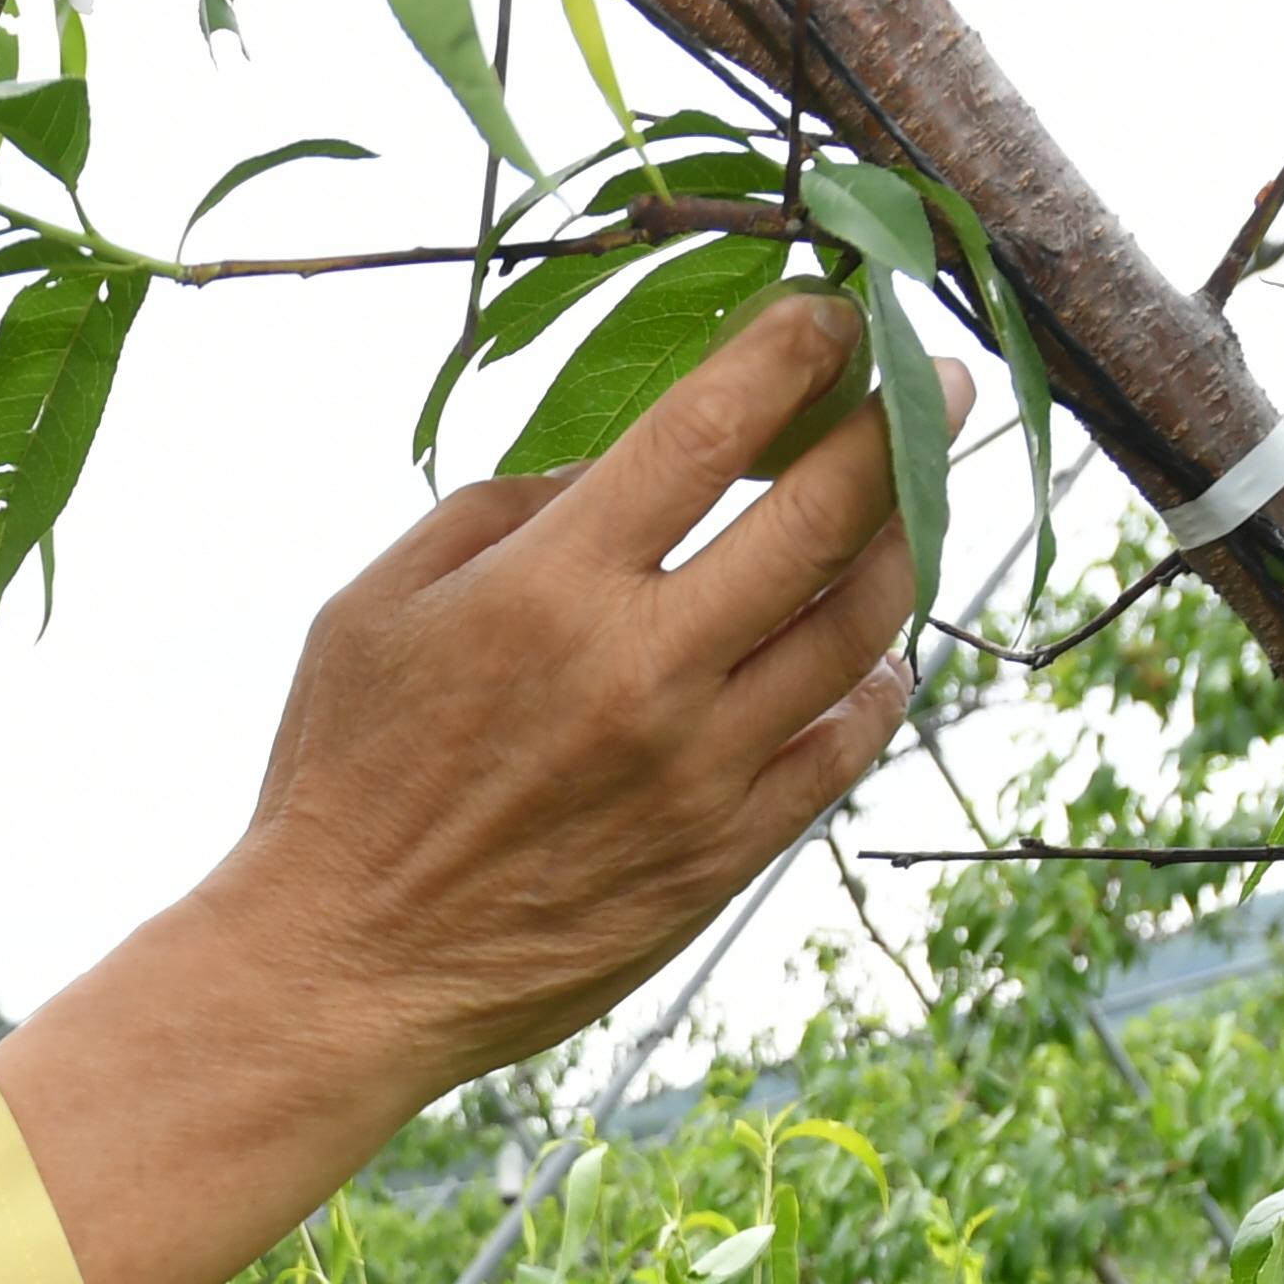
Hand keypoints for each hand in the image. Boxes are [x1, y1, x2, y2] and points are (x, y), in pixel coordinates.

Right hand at [0, 292, 942, 1283]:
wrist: (343, 967)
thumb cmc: (342, 777)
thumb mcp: (372, 606)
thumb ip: (500, 511)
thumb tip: (613, 464)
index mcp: (551, 588)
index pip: (710, 428)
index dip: (794, 352)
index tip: (832, 316)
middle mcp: (644, 670)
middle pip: (825, 515)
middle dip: (901, 427)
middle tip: (941, 388)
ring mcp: (700, 769)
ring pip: (860, 628)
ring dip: (904, 547)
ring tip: (909, 510)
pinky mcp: (724, 855)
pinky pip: (842, 749)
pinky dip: (878, 685)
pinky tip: (876, 657)